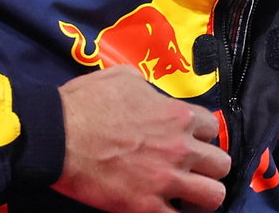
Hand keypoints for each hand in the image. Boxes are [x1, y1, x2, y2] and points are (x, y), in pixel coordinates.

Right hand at [52, 65, 231, 212]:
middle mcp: (180, 148)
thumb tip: (150, 94)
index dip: (201, 137)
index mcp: (178, 115)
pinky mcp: (145, 206)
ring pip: (213, 196)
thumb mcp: (125, 78)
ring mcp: (165, 179)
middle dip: (209, 169)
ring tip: (187, 197)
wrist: (57, 135)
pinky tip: (166, 211)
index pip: (213, 129)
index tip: (190, 142)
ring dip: (202, 196)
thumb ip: (149, 88)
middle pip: (221, 164)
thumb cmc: (86, 103)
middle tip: (193, 172)